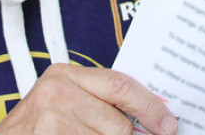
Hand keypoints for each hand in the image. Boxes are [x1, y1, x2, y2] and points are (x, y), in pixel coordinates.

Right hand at [0, 64, 177, 133]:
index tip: (167, 125)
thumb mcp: (65, 105)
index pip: (120, 84)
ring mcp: (50, 119)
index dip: (150, 107)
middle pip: (118, 125)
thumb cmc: (36, 130)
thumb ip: (102, 104)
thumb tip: (154, 118)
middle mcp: (56, 91)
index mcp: (65, 75)